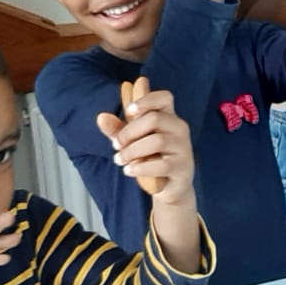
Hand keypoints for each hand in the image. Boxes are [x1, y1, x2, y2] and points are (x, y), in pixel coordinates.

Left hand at [95, 85, 196, 207]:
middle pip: (154, 119)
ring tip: (119, 160)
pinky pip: (162, 165)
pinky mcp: (182, 168)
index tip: (128, 111)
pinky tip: (129, 170)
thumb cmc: (151, 158)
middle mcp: (179, 129)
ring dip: (132, 151)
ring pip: (157, 141)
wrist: (168, 187)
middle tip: (116, 145)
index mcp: (168, 117)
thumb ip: (117, 129)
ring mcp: (183, 148)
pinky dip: (141, 167)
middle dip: (129, 132)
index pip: (164, 97)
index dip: (146, 100)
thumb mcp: (131, 141)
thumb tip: (101, 117)